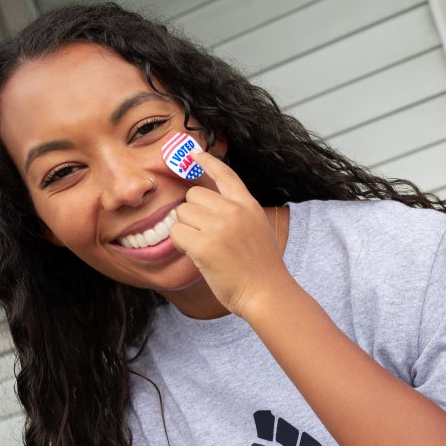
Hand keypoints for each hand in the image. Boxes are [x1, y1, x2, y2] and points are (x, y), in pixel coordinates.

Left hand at [168, 151, 287, 316]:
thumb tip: (208, 204)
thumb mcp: (258, 229)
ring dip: (186, 229)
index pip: (225, 175)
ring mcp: (220, 227)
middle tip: (206, 236)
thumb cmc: (261, 268)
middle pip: (194, 195)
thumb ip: (238, 213)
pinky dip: (181, 244)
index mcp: (249, 205)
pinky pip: (177, 233)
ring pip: (183, 213)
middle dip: (193, 214)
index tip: (193, 153)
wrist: (267, 292)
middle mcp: (234, 211)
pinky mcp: (205, 245)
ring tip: (204, 248)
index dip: (207, 162)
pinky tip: (196, 255)